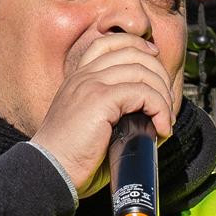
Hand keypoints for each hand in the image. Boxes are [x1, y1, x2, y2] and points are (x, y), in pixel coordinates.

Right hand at [29, 33, 177, 198]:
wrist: (49, 172)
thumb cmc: (70, 161)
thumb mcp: (91, 128)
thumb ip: (114, 115)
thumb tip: (150, 120)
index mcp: (78, 80)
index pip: (108, 43)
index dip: (137, 46)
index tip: (154, 61)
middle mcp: (83, 76)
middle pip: (132, 52)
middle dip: (159, 74)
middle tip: (166, 104)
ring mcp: (90, 84)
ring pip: (141, 71)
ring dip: (162, 95)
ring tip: (165, 120)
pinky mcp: (100, 99)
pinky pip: (143, 92)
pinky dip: (159, 109)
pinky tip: (160, 129)